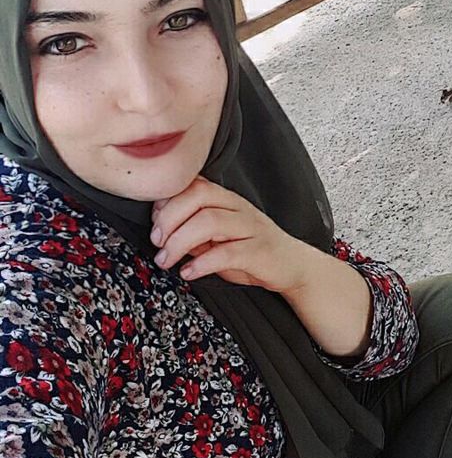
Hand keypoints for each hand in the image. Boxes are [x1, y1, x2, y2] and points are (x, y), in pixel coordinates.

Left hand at [150, 176, 310, 291]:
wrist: (292, 265)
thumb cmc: (250, 249)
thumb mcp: (216, 237)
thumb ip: (192, 230)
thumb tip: (160, 230)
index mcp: (226, 199)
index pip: (193, 185)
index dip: (167, 202)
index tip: (154, 224)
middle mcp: (238, 207)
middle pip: (199, 197)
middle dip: (170, 218)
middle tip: (157, 242)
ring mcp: (250, 227)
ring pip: (210, 222)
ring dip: (180, 242)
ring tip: (166, 260)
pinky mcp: (259, 251)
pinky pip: (227, 253)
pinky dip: (202, 263)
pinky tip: (189, 272)